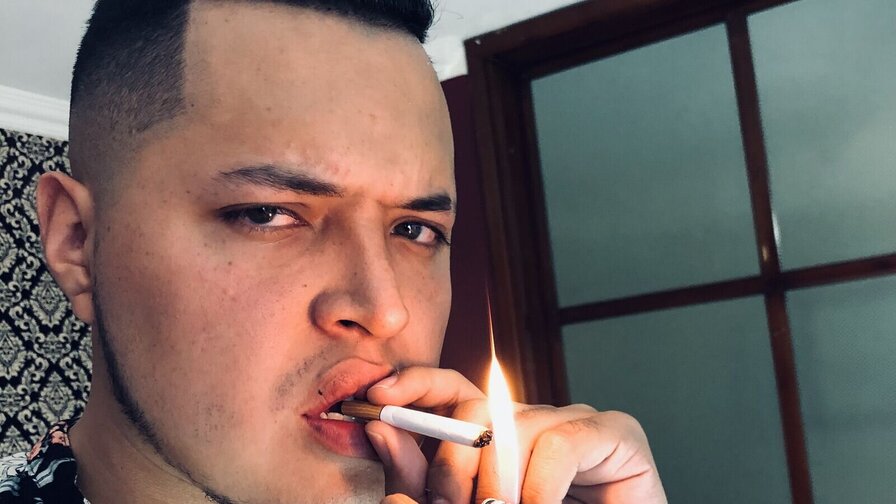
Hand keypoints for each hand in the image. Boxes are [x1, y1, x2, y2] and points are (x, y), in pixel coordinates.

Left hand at [369, 367, 666, 503]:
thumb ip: (424, 482)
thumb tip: (383, 431)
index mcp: (499, 438)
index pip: (453, 390)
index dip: (416, 383)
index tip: (378, 398)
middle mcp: (534, 421)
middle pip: (477, 407)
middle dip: (452, 459)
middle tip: (449, 502)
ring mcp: (576, 421)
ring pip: (515, 428)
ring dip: (498, 486)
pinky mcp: (617, 433)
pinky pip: (560, 442)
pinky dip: (540, 487)